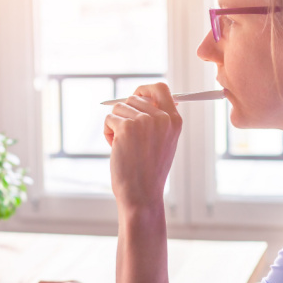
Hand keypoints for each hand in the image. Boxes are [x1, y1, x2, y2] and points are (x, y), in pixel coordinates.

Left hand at [103, 83, 181, 210]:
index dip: (144, 90)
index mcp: (174, 120)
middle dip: (125, 114)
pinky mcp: (126, 127)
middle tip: (127, 137)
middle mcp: (161, 117)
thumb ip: (157, 119)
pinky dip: (108, 133)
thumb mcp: (163, 142)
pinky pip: (109, 119)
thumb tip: (141, 96)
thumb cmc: (149, 171)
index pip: (160, 88)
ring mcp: (144, 121)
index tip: (136, 95)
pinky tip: (116, 149)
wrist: (142, 194)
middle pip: (133, 98)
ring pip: (118, 108)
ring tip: (124, 146)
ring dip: (115, 125)